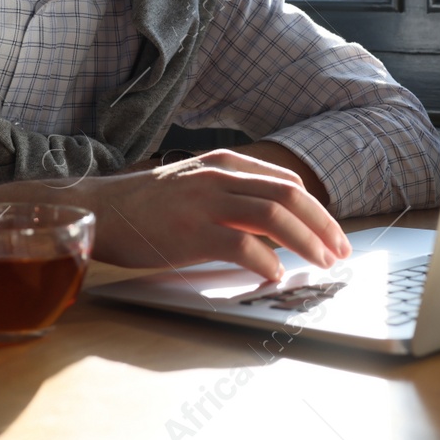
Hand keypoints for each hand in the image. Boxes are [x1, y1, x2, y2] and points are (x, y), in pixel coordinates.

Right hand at [70, 148, 351, 282]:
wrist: (99, 210)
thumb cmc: (145, 206)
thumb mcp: (193, 185)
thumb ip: (230, 196)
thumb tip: (271, 226)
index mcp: (224, 165)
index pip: (285, 183)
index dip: (315, 210)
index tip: (331, 234)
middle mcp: (219, 177)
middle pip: (288, 196)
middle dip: (322, 225)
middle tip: (340, 251)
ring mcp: (206, 202)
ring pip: (274, 215)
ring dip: (305, 242)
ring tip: (320, 263)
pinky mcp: (192, 232)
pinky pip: (242, 245)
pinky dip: (266, 261)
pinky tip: (274, 275)